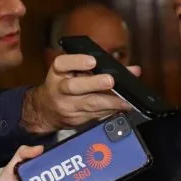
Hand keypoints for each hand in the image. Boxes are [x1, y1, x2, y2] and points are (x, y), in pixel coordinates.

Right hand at [21, 54, 141, 133]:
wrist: (46, 110)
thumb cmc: (66, 84)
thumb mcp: (77, 71)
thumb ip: (104, 68)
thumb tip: (134, 70)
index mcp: (59, 72)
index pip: (63, 64)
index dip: (77, 61)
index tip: (92, 61)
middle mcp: (60, 88)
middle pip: (74, 86)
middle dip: (94, 83)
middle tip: (110, 81)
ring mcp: (68, 105)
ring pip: (89, 104)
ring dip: (110, 102)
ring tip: (125, 101)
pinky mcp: (76, 119)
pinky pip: (96, 115)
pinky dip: (110, 111)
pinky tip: (121, 109)